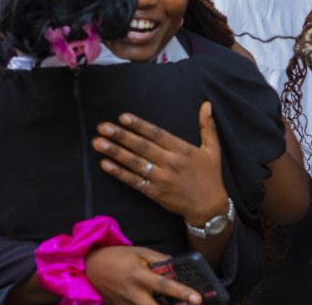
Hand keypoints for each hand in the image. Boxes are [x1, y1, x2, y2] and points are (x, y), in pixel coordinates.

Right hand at [85, 245, 201, 304]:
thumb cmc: (118, 256)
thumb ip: (160, 261)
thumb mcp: (141, 252)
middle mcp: (133, 294)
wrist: (91, 266)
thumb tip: (177, 268)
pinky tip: (156, 302)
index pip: (164, 286)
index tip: (197, 299)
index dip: (182, 293)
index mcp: (139, 276)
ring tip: (177, 304)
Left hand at [94, 104, 228, 224]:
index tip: (123, 117)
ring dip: (115, 152)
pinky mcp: (155, 193)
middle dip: (121, 136)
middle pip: (142, 147)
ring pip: (134, 163)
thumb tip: (206, 104)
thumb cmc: (210, 175)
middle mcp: (170, 163)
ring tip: (98, 143)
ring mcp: (161, 179)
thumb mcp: (213, 148)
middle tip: (103, 127)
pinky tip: (105, 164)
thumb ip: (207, 125)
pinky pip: (134, 181)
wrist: (209, 207)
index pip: (156, 134)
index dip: (139, 125)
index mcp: (182, 149)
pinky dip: (119, 173)